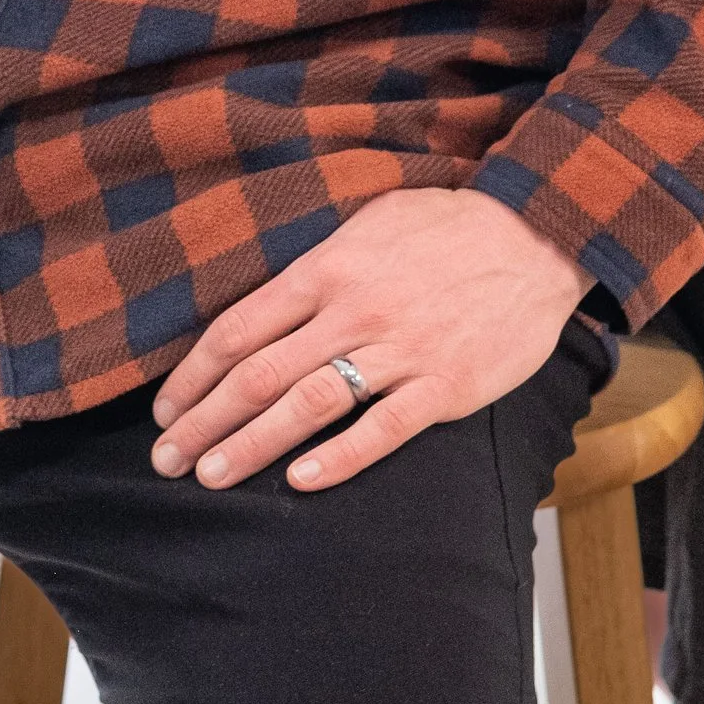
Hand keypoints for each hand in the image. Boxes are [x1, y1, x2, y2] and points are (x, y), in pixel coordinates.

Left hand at [150, 189, 586, 492]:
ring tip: (211, 476)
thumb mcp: (368, 221)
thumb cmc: (446, 226)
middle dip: (205, 420)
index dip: (195, 374)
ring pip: (308, 405)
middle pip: (260, 374)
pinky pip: (382, 429)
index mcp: (328, 267)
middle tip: (165, 459)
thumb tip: (259, 305)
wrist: (537, 235)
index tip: (166, 408)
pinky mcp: (446, 385)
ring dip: (251, 445)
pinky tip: (298, 482)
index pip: (240, 328)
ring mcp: (401, 350)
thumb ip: (314, 265)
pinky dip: (338, 458)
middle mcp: (354, 311)